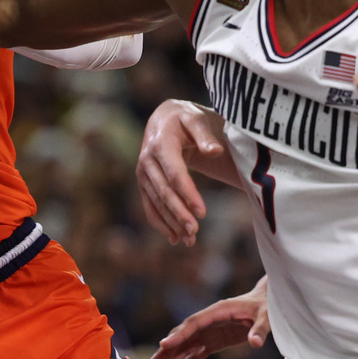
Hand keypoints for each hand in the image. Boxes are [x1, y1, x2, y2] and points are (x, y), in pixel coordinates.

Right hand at [136, 99, 229, 246]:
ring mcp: (142, 173)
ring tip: (189, 240)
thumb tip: (214, 151)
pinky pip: (149, 206)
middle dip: (178, 213)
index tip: (202, 212)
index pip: (174, 173)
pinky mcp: (144, 183)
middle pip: (163, 192)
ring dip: (171, 222)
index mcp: (160, 143)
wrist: (164, 119)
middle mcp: (147, 159)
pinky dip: (160, 223)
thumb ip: (205, 135)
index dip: (187, 193)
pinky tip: (174, 238)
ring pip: (156, 202)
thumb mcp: (196, 119)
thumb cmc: (185, 119)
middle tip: (195, 231)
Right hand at [141, 281, 270, 358]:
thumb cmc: (265, 307)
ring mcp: (208, 334)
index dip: (178, 335)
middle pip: (181, 338)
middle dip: (165, 353)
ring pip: (183, 350)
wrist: (266, 305)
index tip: (163, 345)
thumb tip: (255, 343)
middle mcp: (207, 322)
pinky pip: (194, 358)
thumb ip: (259, 329)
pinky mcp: (212, 344)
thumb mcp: (266, 317)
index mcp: (217, 311)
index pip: (193, 323)